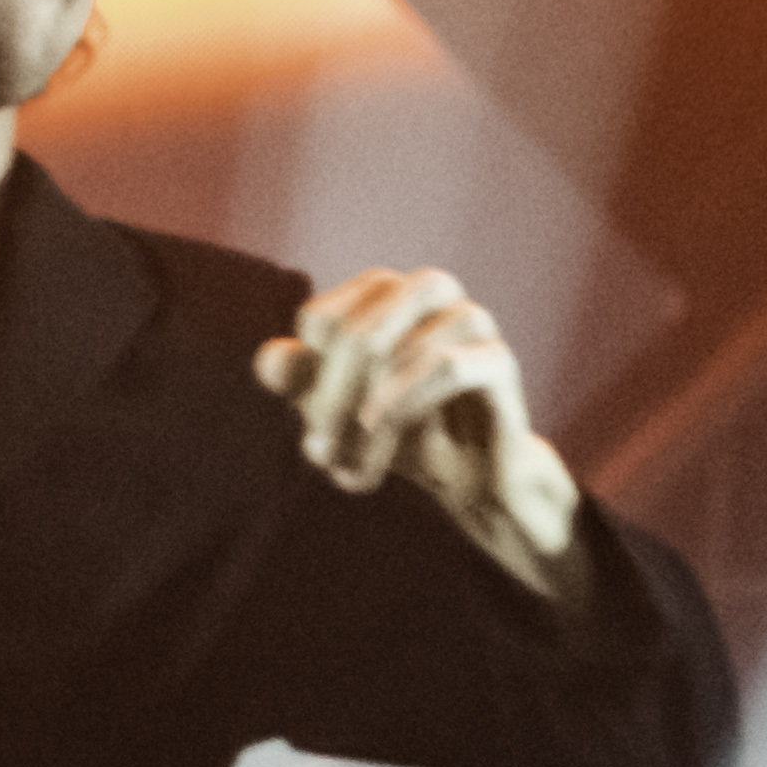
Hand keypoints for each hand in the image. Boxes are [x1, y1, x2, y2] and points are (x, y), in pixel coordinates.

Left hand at [255, 269, 586, 590]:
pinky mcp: (498, 359)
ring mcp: (470, 318)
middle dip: (329, 402)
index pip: (321, 320)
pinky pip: (445, 364)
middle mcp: (430, 290)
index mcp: (387, 292)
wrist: (473, 477)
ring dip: (363, 416)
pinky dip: (403, 401)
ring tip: (352, 468)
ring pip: (395, 350)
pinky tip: (383, 432)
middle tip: (320, 456)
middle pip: (356, 333)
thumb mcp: (340, 409)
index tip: (313, 436)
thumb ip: (300, 380)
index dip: (306, 380)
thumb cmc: (402, 432)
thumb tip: (269, 358)